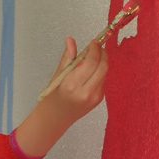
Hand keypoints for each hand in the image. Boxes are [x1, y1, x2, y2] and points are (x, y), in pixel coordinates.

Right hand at [12, 37, 107, 158]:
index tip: (93, 42)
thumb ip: (68, 57)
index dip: (95, 49)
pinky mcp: (99, 99)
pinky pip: (103, 80)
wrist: (56, 118)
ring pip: (105, 72)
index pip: (91, 62)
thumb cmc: (53, 97)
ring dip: (101, 62)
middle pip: (103, 66)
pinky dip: (99, 72)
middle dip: (102, 53)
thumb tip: (71, 40)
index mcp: (72, 84)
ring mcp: (94, 97)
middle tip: (96, 46)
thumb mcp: (57, 75)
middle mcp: (85, 92)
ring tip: (92, 58)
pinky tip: (90, 72)